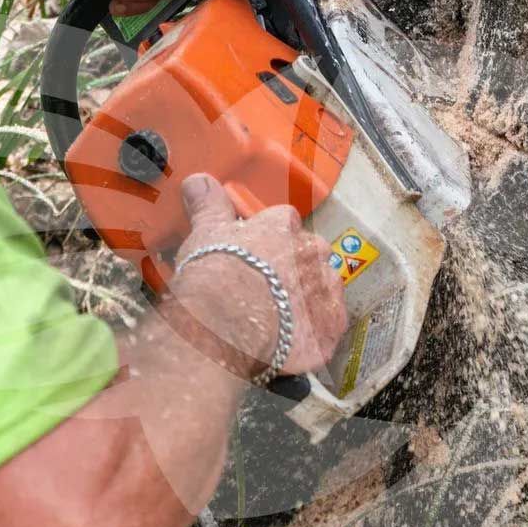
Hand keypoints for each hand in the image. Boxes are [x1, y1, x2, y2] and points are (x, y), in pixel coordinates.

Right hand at [164, 174, 348, 380]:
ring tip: (276, 323)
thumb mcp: (206, 232)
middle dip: (292, 272)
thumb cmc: (215, 273)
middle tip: (264, 292)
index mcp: (285, 226)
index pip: (285, 224)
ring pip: (322, 294)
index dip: (268, 242)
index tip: (254, 256)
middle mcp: (314, 254)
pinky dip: (312, 339)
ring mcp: (326, 293)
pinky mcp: (329, 330)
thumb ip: (208, 205)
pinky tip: (288, 346)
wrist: (224, 323)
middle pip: (309, 258)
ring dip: (305, 305)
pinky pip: (326, 333)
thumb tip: (198, 180)